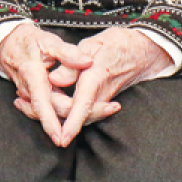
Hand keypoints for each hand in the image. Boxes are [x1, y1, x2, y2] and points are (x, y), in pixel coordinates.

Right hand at [0, 23, 112, 146]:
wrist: (9, 44)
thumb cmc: (29, 42)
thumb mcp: (48, 41)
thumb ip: (67, 52)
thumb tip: (87, 62)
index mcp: (33, 76)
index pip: (43, 104)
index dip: (52, 123)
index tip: (63, 137)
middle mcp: (31, 91)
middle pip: (56, 111)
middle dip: (81, 116)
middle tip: (110, 108)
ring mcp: (32, 97)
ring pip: (55, 114)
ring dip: (77, 115)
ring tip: (104, 109)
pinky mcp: (36, 100)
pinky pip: (51, 111)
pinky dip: (68, 113)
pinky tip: (83, 111)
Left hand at [46, 27, 172, 147]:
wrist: (144, 50)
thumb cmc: (117, 44)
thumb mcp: (92, 44)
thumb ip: (72, 63)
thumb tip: (53, 79)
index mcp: (96, 75)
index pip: (83, 103)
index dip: (73, 122)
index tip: (63, 137)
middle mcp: (102, 92)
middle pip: (82, 116)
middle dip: (63, 122)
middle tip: (38, 115)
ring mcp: (106, 99)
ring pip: (85, 117)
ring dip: (67, 119)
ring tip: (44, 115)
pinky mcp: (105, 100)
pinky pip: (89, 112)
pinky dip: (75, 114)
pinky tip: (60, 110)